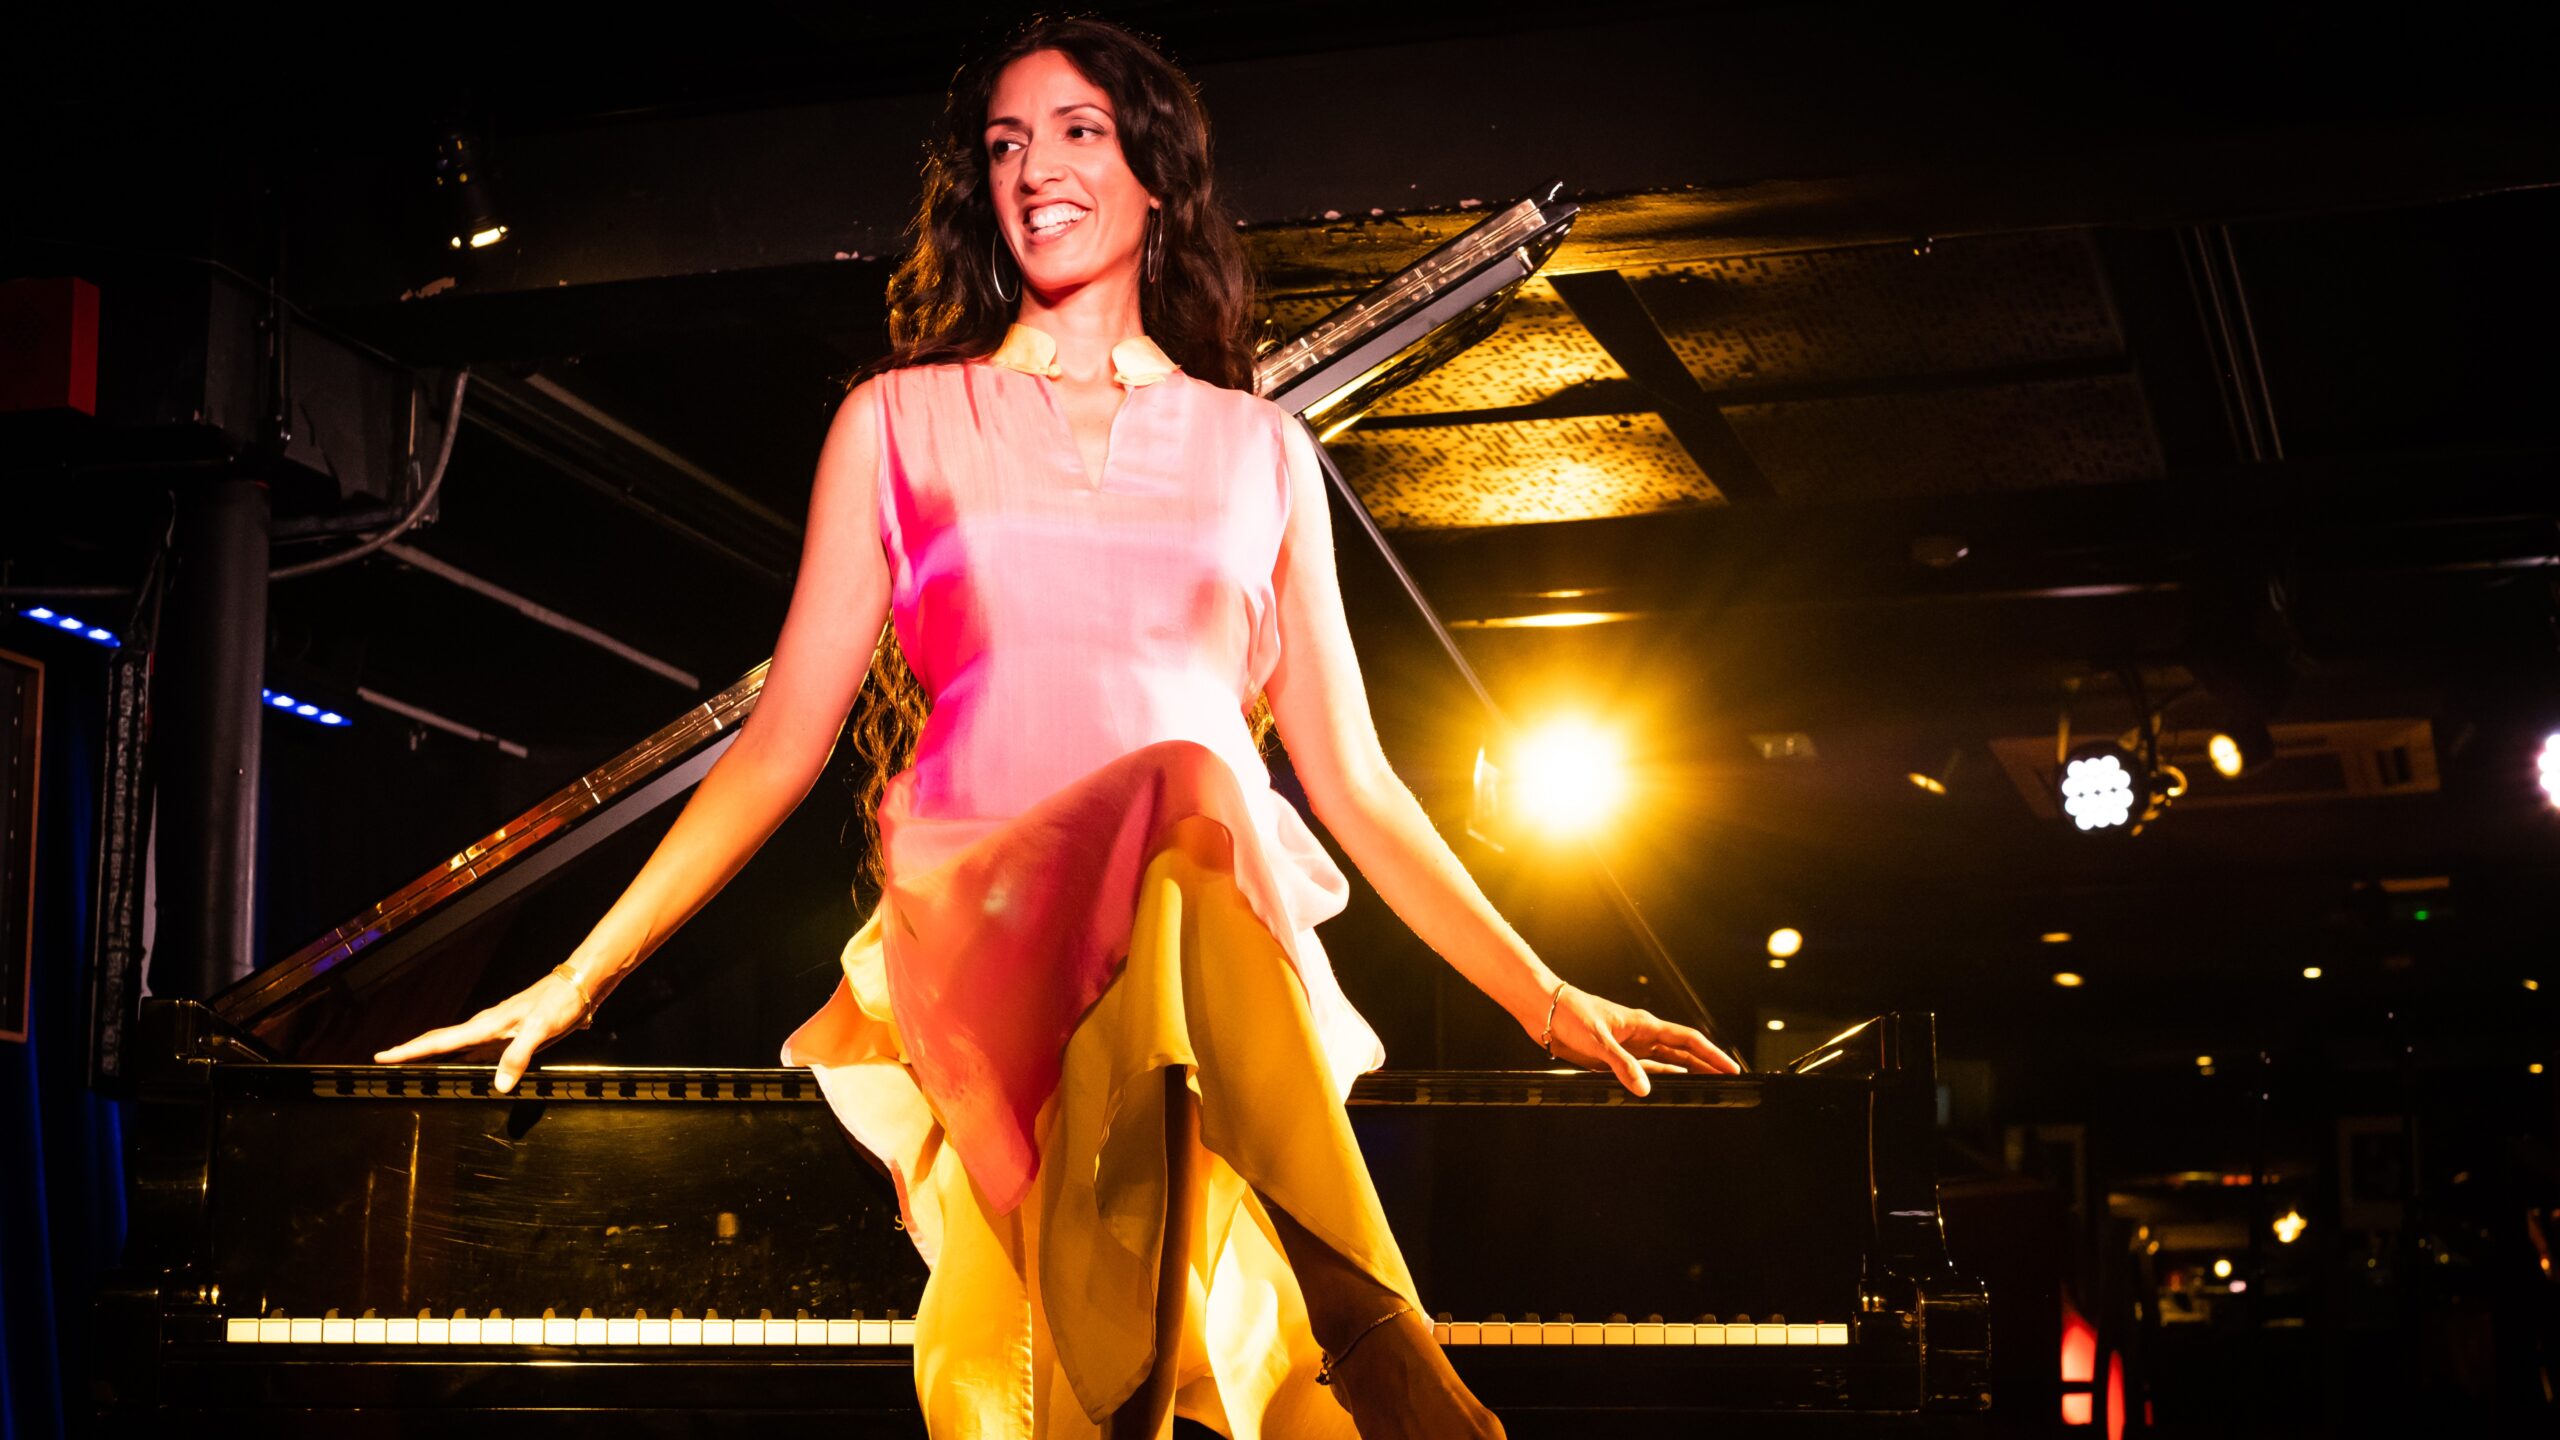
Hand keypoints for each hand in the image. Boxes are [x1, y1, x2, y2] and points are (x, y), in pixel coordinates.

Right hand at [371, 966, 594, 1093]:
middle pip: (441, 1040)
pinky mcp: (510, 1032)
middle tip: (385, 1060)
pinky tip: (462, 1063)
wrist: (579, 984)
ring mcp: (498, 1028)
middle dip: (412, 1050)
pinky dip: (460, 1053)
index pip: (440, 1041)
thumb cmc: (560, 1002)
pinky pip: (476, 1045)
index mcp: (487, 1025)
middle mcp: (487, 1025)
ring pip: (457, 1042)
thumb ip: (518, 1056)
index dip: (410, 1050)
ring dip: (433, 1051)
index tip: (382, 1056)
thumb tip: (499, 1084)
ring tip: (412, 1063)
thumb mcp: (540, 1029)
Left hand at [1534, 982, 1740, 1095]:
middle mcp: (1641, 1036)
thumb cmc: (1570, 1013)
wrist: (1543, 1009)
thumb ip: (1621, 1065)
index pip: (1688, 1040)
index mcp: (1644, 1025)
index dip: (1712, 1055)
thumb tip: (1646, 1090)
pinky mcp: (1612, 1057)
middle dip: (1706, 1067)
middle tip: (1729, 1084)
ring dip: (1685, 1075)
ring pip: (1666, 1064)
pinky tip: (1668, 1090)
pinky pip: (1642, 1071)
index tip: (1732, 1069)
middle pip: (1683, 1054)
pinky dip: (1657, 1081)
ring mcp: (1628, 1047)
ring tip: (1707, 1089)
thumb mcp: (1598, 1040)